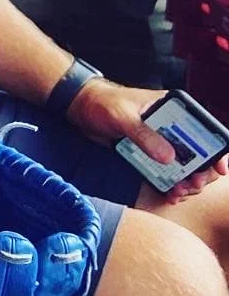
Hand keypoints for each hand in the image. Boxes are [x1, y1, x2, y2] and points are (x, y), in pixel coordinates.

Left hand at [68, 81, 227, 202]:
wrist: (79, 107)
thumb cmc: (101, 102)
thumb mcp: (123, 116)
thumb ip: (144, 135)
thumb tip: (169, 157)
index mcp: (173, 108)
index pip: (204, 128)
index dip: (217, 148)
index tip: (218, 168)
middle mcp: (172, 124)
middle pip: (199, 151)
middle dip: (200, 171)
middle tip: (192, 185)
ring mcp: (161, 139)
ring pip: (185, 164)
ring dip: (186, 180)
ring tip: (179, 192)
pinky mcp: (149, 151)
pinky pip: (167, 170)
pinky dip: (171, 182)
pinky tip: (169, 193)